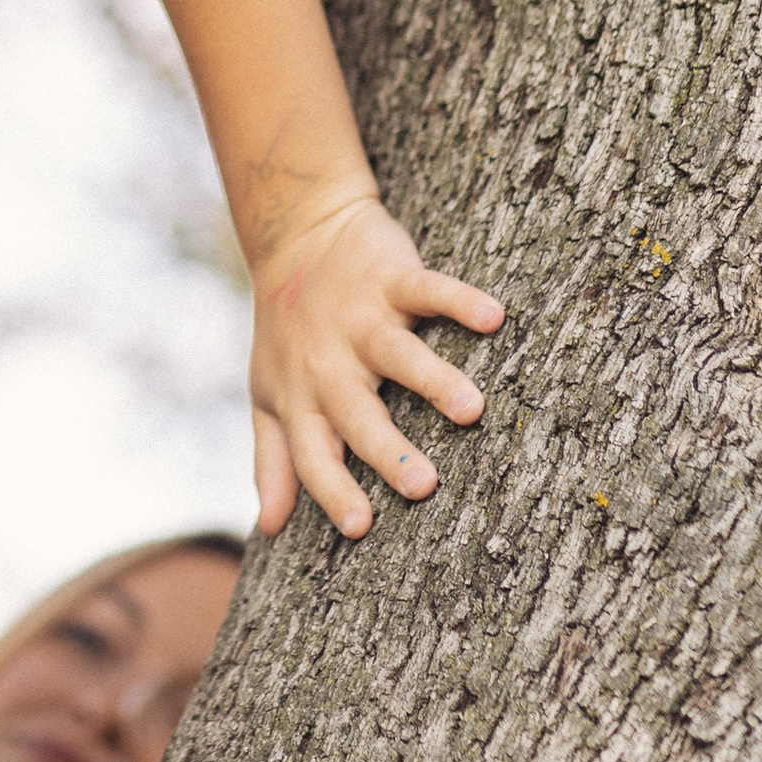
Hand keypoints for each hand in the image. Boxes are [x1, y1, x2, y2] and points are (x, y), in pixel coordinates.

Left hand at [248, 191, 502, 541]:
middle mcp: (330, 363)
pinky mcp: (389, 277)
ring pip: (398, 354)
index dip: (332, 490)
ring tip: (471, 410)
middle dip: (387, 451)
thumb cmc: (288, 332)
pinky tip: (493, 316)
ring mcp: (361, 318)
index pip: (314, 454)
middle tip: (423, 486)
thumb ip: (274, 459)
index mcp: (302, 398)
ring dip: (434, 380)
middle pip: (357, 414)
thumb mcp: (270, 395)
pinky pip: (427, 289)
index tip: (360, 528)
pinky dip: (459, 300)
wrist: (295, 233)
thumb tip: (268, 526)